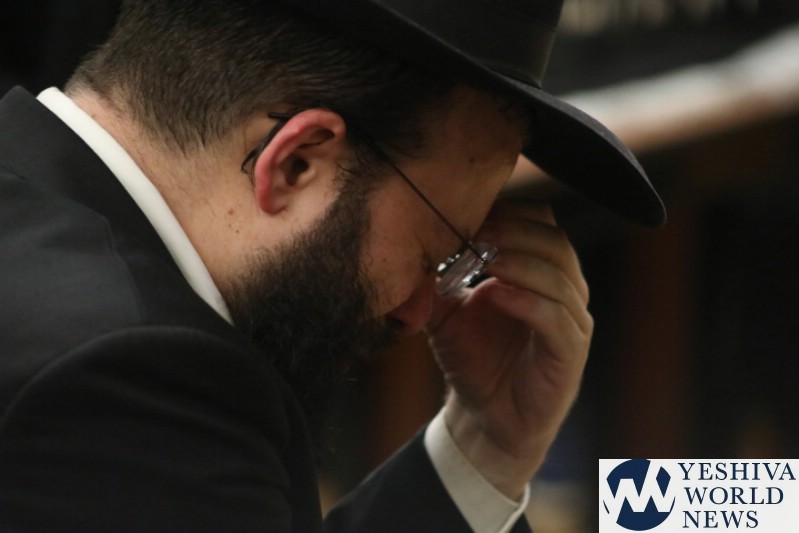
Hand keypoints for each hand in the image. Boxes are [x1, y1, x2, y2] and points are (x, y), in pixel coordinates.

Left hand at [426, 199, 592, 498]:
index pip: (542, 222)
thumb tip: (414, 239)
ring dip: (520, 262)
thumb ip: (438, 277)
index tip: (472, 209)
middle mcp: (564, 290)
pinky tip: (495, 293)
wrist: (484, 417)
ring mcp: (572, 321)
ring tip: (484, 256)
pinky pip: (557, 319)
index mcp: (541, 271)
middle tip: (477, 229)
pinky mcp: (571, 353)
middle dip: (514, 231)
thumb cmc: (473, 358)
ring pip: (559, 277)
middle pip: (554, 242)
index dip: (510, 211)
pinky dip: (527, 301)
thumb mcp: (447, 310)